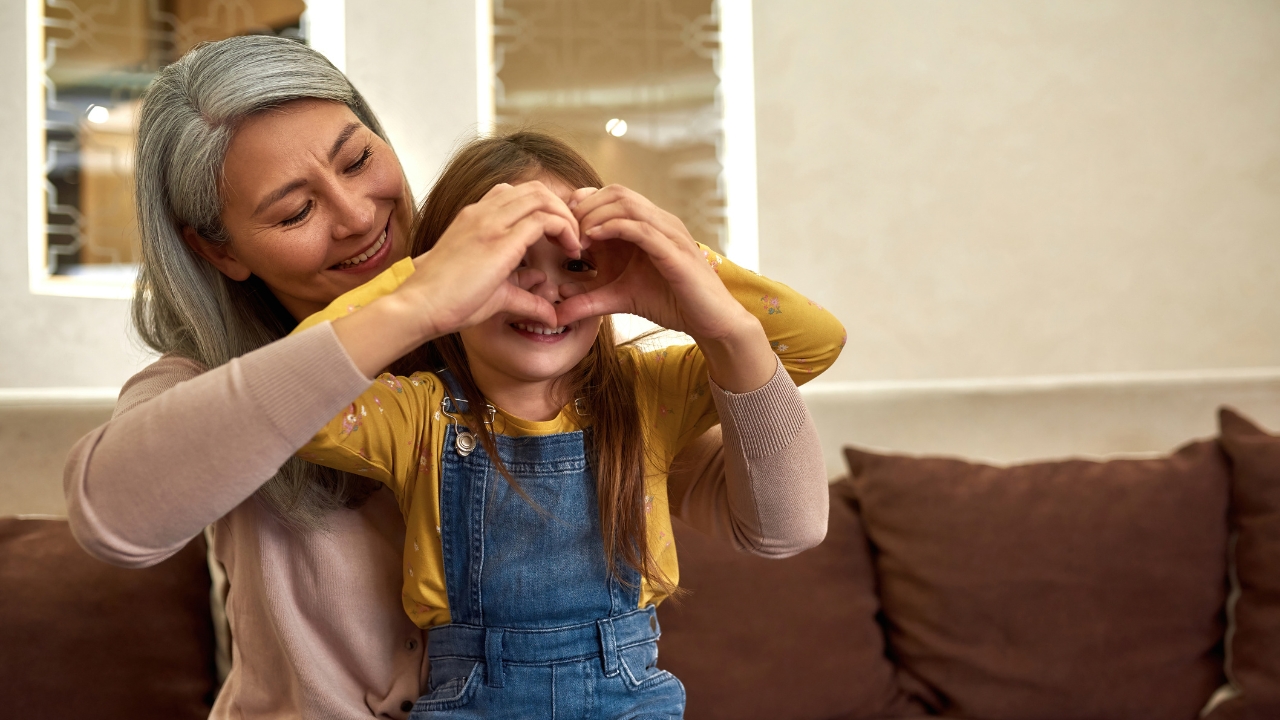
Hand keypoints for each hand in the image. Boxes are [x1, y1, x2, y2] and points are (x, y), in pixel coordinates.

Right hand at [404, 180, 581, 338]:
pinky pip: (544, 219)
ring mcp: (490, 222)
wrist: (420, 306)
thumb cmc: (448, 302)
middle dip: (561, 208)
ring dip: (566, 216)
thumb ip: (524, 294)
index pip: (517, 194)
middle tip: (574, 236)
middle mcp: (482, 212)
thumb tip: (550, 311)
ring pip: (541, 196)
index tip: (559, 235)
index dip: (546, 208)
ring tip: (574, 243)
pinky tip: (571, 250)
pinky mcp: (500, 240)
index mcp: (475, 218)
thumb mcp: (495, 294)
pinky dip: (565, 229)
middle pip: (534, 189)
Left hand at [558, 184, 775, 392]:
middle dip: (584, 206)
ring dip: (595, 215)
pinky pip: (641, 227)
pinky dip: (613, 227)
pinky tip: (592, 239)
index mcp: (647, 225)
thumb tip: (555, 309)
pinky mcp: (675, 251)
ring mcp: (669, 232)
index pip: (610, 196)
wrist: (711, 321)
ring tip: (576, 236)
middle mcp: (659, 221)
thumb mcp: (620, 298)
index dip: (581, 205)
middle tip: (564, 231)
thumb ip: (589, 300)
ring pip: (627, 203)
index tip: (560, 229)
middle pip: (615, 191)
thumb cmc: (671, 303)